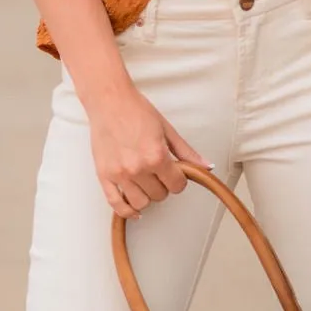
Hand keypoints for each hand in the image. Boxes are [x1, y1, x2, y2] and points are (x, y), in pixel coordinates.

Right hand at [88, 86, 211, 219]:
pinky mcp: (104, 175)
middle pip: (160, 195)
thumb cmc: (136, 110)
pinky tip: (133, 208)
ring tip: (146, 182)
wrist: (109, 100)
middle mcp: (138, 168)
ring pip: (141, 203)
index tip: (176, 174)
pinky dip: (127, 210)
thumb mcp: (166, 129)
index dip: (179, 180)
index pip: (177, 185)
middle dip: (163, 185)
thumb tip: (205, 166)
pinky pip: (116, 204)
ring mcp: (119, 174)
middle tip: (159, 173)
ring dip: (147, 196)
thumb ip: (186, 151)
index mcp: (156, 156)